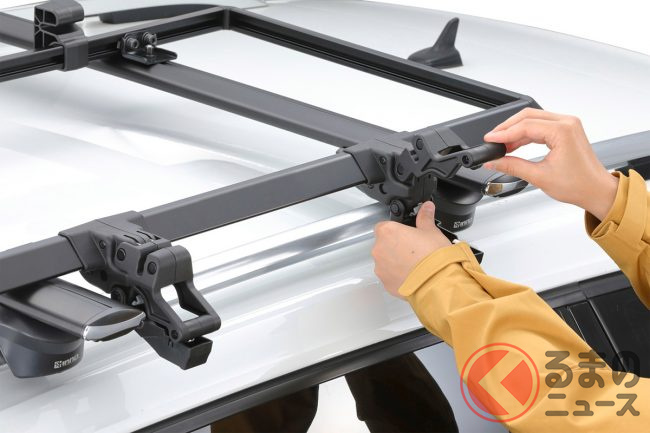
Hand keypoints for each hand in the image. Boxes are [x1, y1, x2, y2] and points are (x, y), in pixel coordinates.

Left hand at [372, 201, 451, 296]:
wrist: (438, 282)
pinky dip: (397, 275)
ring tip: (414, 264)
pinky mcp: (385, 283)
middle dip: (396, 246)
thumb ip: (425, 217)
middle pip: (383, 244)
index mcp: (388, 232)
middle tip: (413, 250)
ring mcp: (381, 268)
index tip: (406, 234)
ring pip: (385, 261)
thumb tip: (426, 207)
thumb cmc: (434, 256)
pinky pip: (389, 276)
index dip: (396, 230)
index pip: (384, 226)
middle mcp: (379, 249)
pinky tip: (412, 275)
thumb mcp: (432, 231)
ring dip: (395, 261)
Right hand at [483, 109, 617, 220]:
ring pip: (533, 119)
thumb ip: (512, 166)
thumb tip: (494, 161)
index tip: (490, 140)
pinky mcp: (566, 130)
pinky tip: (514, 144)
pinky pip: (541, 126)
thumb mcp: (539, 176)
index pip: (525, 126)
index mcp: (563, 131)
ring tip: (501, 145)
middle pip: (528, 116)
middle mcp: (567, 123)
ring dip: (515, 130)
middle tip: (492, 140)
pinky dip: (526, 134)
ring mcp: (567, 125)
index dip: (504, 133)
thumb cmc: (579, 185)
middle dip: (507, 128)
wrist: (596, 191)